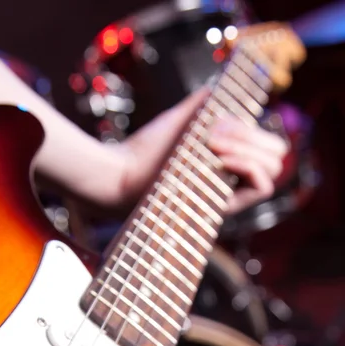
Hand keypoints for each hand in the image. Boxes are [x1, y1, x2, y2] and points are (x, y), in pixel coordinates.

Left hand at [120, 88, 287, 213]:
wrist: (123, 175)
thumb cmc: (145, 151)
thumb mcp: (179, 118)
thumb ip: (204, 103)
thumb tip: (224, 84)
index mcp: (229, 160)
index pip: (267, 144)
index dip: (253, 128)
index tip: (218, 121)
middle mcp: (233, 179)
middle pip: (276, 154)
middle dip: (252, 134)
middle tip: (213, 134)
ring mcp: (230, 194)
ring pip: (272, 167)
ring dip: (247, 146)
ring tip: (211, 143)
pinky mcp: (223, 207)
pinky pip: (263, 186)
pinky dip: (248, 163)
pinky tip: (219, 156)